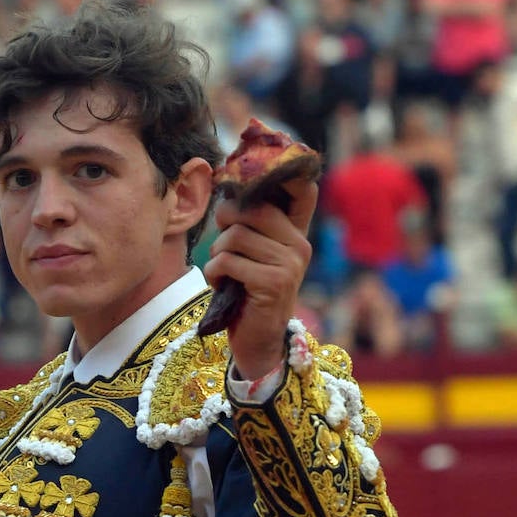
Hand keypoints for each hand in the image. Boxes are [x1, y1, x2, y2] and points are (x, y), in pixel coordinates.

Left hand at [204, 183, 317, 380]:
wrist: (258, 341)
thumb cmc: (248, 292)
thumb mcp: (254, 255)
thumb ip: (251, 225)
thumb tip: (228, 191)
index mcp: (296, 233)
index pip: (301, 190)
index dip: (280, 175)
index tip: (252, 181)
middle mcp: (299, 245)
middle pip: (251, 209)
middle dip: (225, 223)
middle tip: (223, 247)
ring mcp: (290, 264)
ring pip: (235, 236)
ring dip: (217, 254)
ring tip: (223, 271)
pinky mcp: (274, 283)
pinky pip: (229, 261)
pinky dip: (215, 273)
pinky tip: (222, 285)